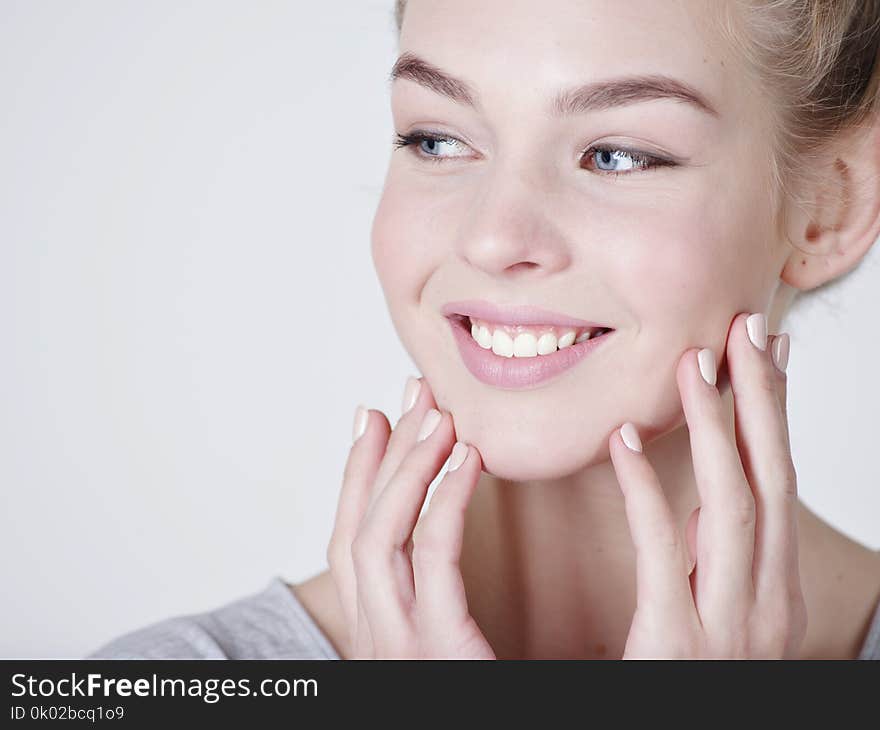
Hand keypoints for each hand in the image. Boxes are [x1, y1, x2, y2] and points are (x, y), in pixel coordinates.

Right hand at [326, 375, 494, 658]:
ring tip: (438, 415)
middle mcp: (373, 638)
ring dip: (408, 464)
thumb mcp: (448, 648)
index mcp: (374, 633)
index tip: (371, 420)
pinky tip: (467, 460)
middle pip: (360, 525)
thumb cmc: (486, 700)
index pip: (349, 541)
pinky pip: (432, 554)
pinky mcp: (438, 648)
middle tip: (413, 393)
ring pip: (381, 533)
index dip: (356, 473)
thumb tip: (437, 550)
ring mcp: (397, 645)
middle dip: (385, 450)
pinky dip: (446, 498)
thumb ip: (436, 606)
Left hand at [609, 311, 806, 658]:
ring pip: (733, 504)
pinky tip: (624, 441)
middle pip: (769, 478)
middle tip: (746, 329)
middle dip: (762, 400)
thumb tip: (703, 507)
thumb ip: (712, 566)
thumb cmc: (694, 685)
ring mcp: (730, 625)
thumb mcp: (719, 621)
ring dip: (717, 428)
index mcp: (771, 591)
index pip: (777, 482)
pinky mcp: (678, 646)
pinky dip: (646, 492)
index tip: (768, 353)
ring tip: (694, 363)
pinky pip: (663, 553)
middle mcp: (765, 601)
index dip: (774, 414)